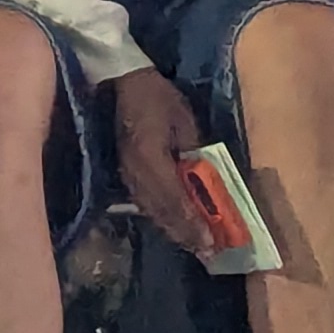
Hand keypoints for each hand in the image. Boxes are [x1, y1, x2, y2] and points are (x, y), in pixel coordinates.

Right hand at [110, 69, 215, 256]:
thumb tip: (205, 184)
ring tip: (195, 245)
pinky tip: (174, 226)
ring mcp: (127, 174)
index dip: (191, 221)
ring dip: (174, 230)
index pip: (173, 197)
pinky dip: (161, 218)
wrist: (122, 81)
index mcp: (150, 156)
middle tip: (207, 251)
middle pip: (161, 211)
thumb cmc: (158, 97)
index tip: (210, 240)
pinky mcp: (125, 173)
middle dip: (185, 233)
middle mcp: (135, 172)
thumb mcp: (184, 120)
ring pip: (151, 212)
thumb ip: (193, 153)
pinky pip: (144, 204)